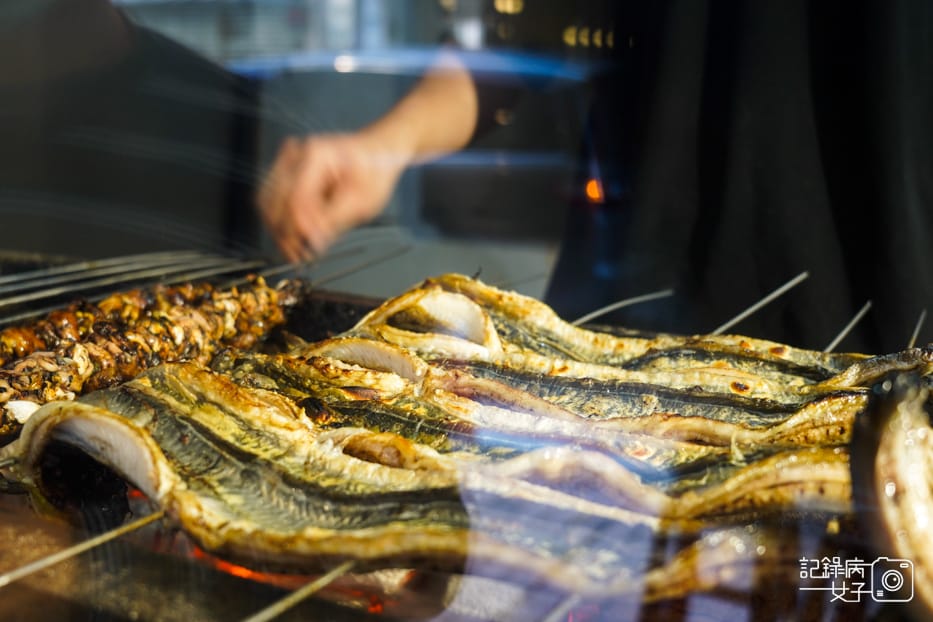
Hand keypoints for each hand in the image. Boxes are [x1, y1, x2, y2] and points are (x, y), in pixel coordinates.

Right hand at [258, 131, 407, 261]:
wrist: (376, 154)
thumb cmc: (374, 173)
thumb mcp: (362, 202)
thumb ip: (333, 222)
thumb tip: (311, 243)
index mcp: (317, 156)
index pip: (295, 199)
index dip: (298, 229)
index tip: (305, 251)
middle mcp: (297, 153)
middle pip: (275, 201)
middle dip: (284, 233)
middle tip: (298, 257)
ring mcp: (288, 159)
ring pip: (267, 201)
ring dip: (278, 229)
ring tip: (296, 250)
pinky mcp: (285, 168)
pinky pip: (271, 197)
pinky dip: (280, 219)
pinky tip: (294, 236)